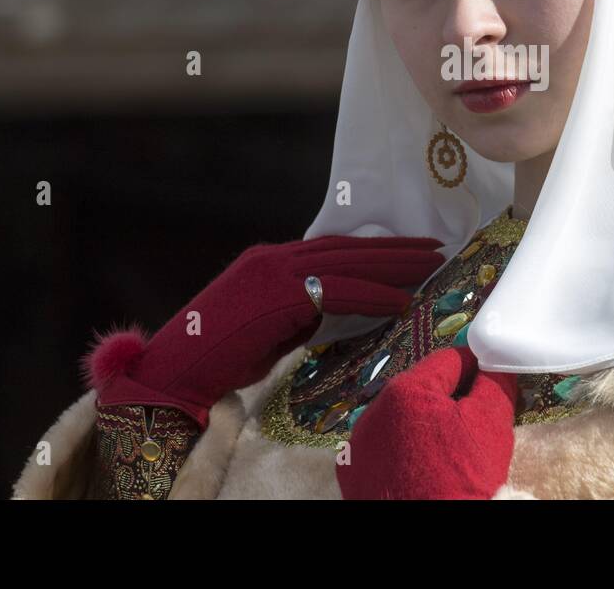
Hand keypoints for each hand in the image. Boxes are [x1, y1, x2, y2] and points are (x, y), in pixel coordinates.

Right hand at [83, 235, 445, 428]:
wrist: (179, 367)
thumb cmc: (219, 356)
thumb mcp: (269, 327)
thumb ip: (302, 312)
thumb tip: (338, 312)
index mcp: (270, 261)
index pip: (333, 248)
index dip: (373, 248)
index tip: (406, 249)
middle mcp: (275, 257)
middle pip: (348, 247)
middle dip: (394, 248)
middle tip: (435, 246)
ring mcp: (277, 271)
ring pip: (351, 262)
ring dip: (396, 264)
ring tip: (432, 265)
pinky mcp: (282, 294)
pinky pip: (341, 291)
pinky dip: (375, 295)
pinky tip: (403, 300)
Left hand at [336, 344, 520, 499]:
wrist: (432, 533)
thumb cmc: (464, 479)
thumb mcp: (491, 424)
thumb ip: (495, 382)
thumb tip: (496, 361)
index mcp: (407, 390)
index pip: (448, 360)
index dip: (475, 365)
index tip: (490, 375)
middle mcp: (374, 409)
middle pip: (422, 387)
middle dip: (450, 396)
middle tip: (475, 416)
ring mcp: (359, 441)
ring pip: (400, 414)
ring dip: (424, 420)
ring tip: (449, 446)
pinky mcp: (352, 468)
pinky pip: (383, 443)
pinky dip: (402, 446)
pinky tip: (423, 465)